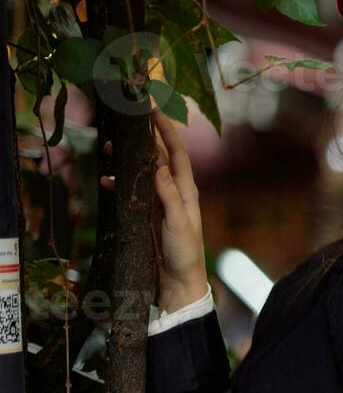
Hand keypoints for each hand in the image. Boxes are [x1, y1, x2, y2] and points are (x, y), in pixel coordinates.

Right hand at [100, 107, 208, 312]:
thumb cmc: (185, 254)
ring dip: (126, 159)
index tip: (153, 109)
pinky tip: (105, 180)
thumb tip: (157, 166)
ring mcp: (160, 202)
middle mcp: (174, 192)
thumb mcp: (178, 224)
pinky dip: (119, 183)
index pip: (176, 153)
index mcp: (186, 190)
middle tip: (123, 122)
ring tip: (106, 148)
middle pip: (157, 157)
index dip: (166, 130)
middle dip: (142, 138)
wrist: (178, 283)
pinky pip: (132, 192)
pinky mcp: (147, 214)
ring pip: (142, 172)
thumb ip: (168, 196)